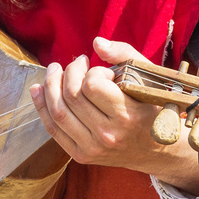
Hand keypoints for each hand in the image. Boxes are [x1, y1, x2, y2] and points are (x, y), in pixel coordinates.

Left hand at [30, 37, 198, 194]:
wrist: (159, 152)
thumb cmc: (153, 108)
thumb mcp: (148, 78)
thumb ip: (125, 55)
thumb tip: (96, 43)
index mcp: (127, 115)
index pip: (92, 85)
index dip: (93, 71)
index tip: (104, 72)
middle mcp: (108, 134)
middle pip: (71, 96)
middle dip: (68, 72)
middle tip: (76, 63)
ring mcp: (93, 148)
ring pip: (58, 111)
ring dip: (50, 85)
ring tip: (54, 71)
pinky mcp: (81, 156)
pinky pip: (53, 129)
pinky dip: (41, 107)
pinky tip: (38, 89)